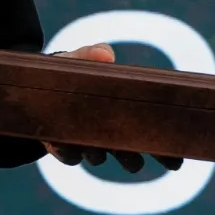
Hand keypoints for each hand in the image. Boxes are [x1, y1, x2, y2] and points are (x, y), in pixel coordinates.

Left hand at [41, 43, 183, 172]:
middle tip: (134, 156)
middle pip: (130, 159)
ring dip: (98, 154)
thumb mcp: (83, 59)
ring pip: (98, 158)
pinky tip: (62, 143)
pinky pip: (68, 156)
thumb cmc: (74, 71)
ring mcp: (86, 143)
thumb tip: (106, 54)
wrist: (38, 81)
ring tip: (96, 145)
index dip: (166, 153)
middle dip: (133, 160)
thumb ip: (93, 53)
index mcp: (126, 117)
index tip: (176, 160)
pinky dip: (66, 151)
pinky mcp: (61, 145)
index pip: (153, 139)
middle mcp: (109, 136)